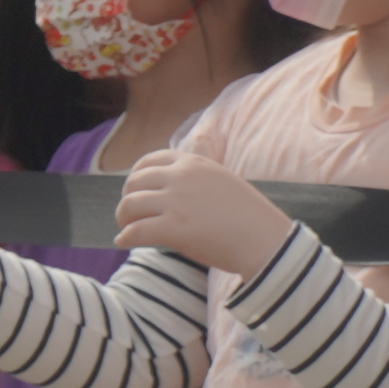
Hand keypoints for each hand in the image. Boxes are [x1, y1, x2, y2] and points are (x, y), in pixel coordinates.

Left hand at [110, 133, 288, 276]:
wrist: (264, 240)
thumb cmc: (246, 214)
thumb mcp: (222, 176)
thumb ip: (201, 164)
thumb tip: (195, 145)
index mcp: (192, 162)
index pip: (148, 162)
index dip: (135, 178)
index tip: (135, 193)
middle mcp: (180, 177)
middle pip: (134, 183)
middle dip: (127, 200)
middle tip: (129, 216)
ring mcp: (176, 202)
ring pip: (129, 205)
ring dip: (124, 219)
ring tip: (127, 229)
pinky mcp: (173, 228)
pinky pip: (135, 230)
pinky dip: (125, 237)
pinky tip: (124, 242)